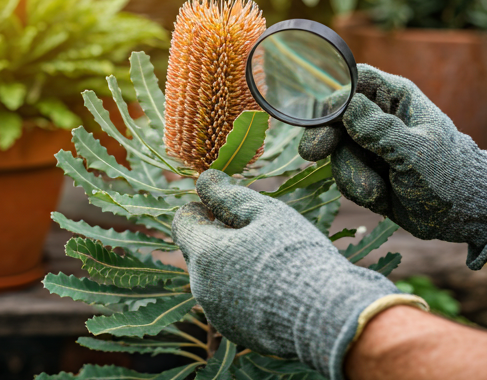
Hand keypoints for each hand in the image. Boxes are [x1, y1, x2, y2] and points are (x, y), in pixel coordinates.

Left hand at [172, 170, 425, 379]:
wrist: (326, 315)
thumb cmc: (295, 254)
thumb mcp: (264, 212)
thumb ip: (228, 194)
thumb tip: (204, 179)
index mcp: (204, 253)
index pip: (182, 223)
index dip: (200, 208)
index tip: (223, 204)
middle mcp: (201, 286)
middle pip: (198, 249)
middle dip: (218, 234)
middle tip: (254, 227)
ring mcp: (217, 313)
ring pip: (213, 275)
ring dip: (229, 260)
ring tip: (268, 256)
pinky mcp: (235, 331)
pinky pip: (229, 299)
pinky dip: (241, 287)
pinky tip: (272, 283)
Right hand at [298, 64, 486, 269]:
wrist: (460, 215)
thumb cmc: (449, 176)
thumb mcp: (415, 152)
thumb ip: (380, 130)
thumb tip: (346, 106)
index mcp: (396, 99)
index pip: (358, 81)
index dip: (335, 95)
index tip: (320, 118)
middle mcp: (378, 117)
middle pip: (335, 116)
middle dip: (324, 137)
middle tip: (311, 153)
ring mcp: (369, 144)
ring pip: (337, 151)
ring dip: (352, 174)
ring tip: (378, 191)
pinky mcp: (364, 168)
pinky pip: (343, 173)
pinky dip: (357, 188)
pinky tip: (380, 197)